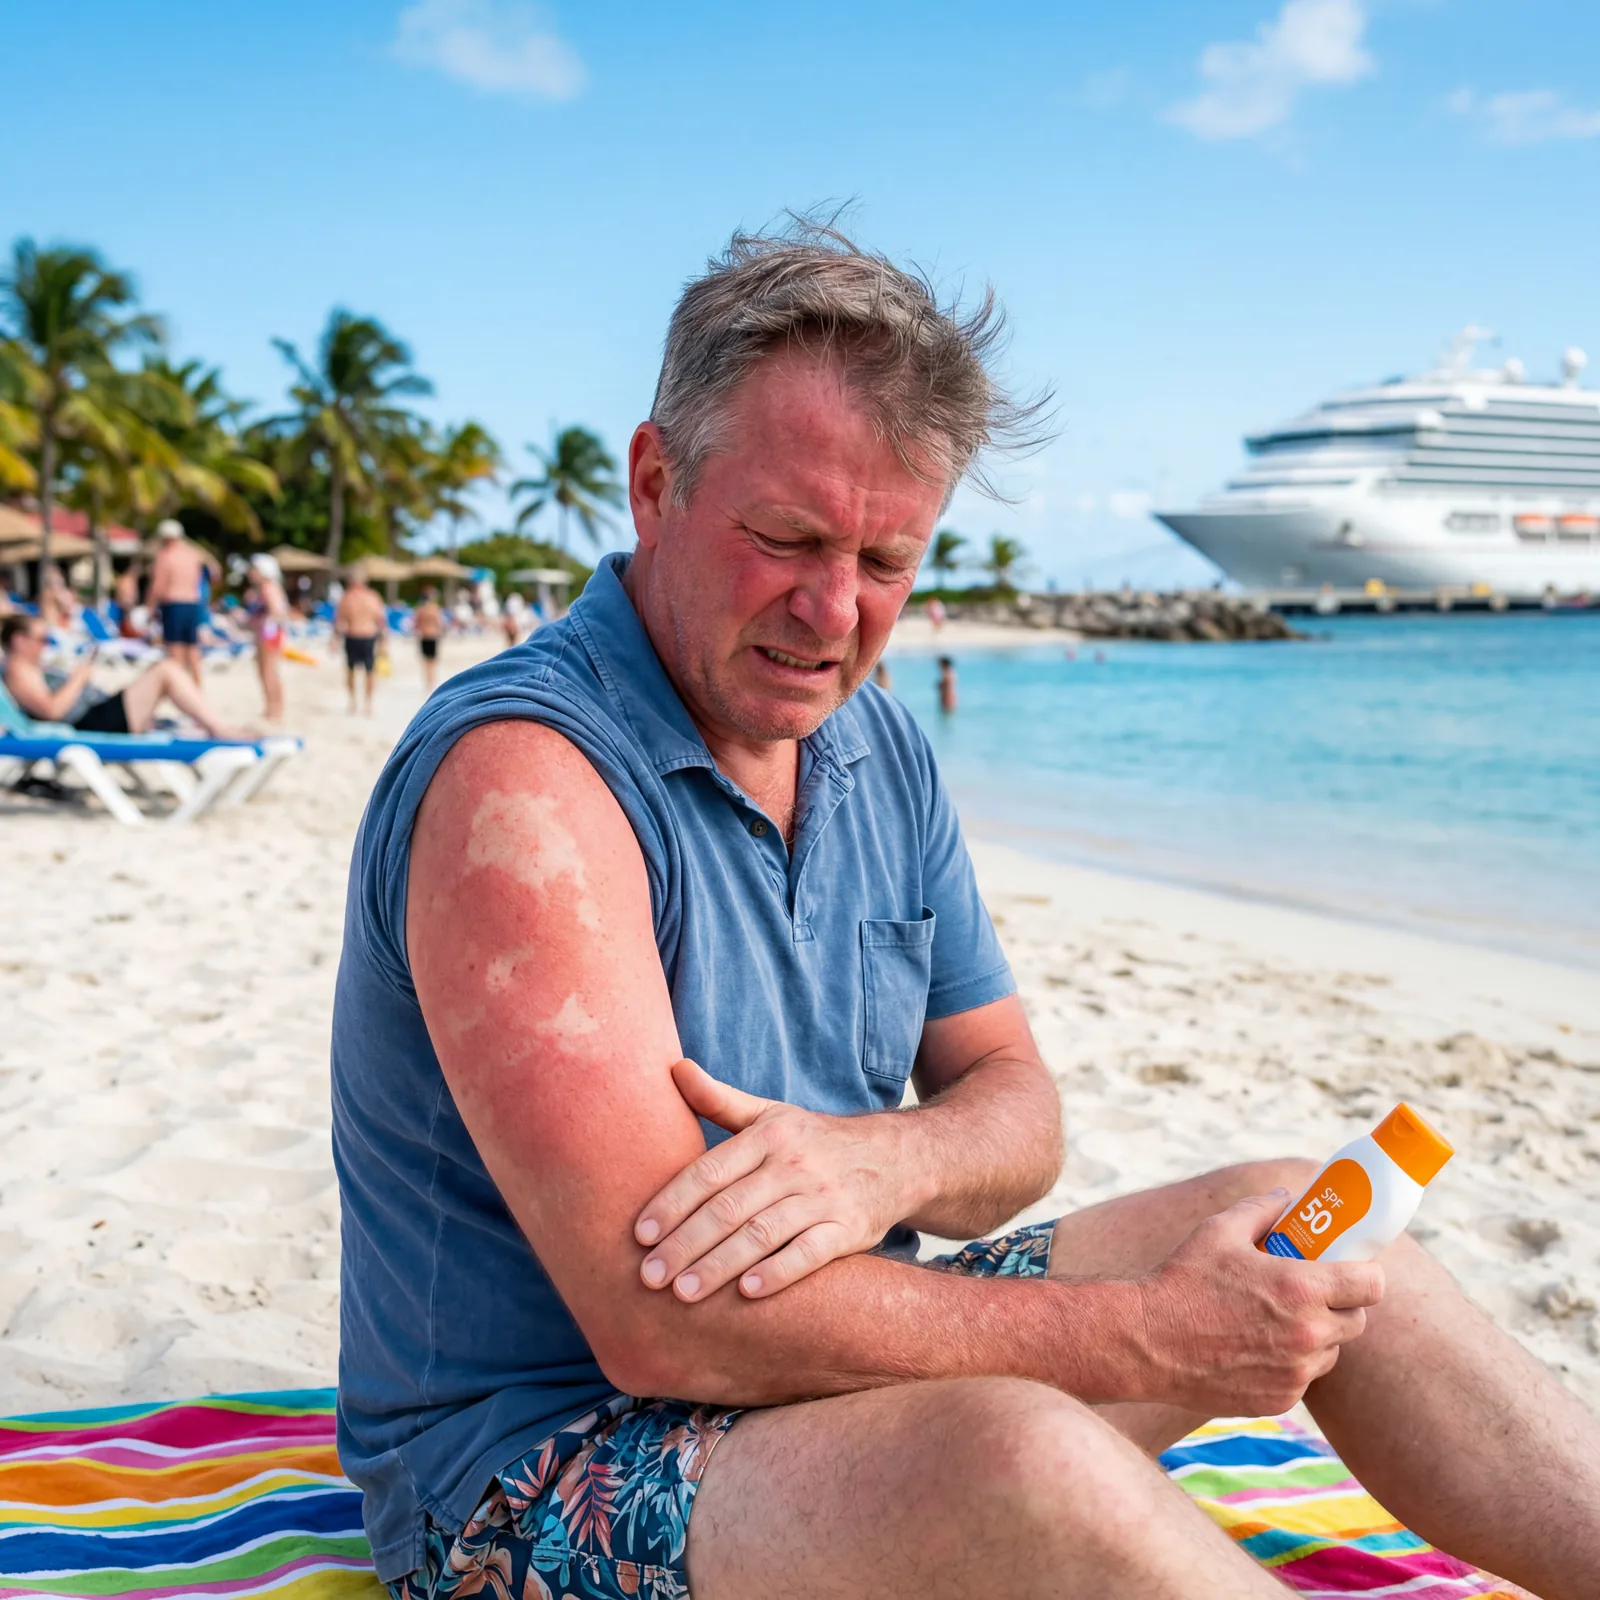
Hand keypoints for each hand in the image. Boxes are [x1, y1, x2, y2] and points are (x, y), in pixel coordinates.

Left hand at [634, 1059, 921, 1301]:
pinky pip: (810, 1252)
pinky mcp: (850, 1228)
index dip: (672, 1202)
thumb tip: (673, 1067)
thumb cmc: (813, 1141)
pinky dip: (779, 1272)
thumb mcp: (770, 1114)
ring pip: (762, 1233)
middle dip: (685, 1244)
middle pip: (729, 1207)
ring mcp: (823, 1197)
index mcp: (769, 1135)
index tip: (640, 1235)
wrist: (894, 1159)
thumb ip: (718, 1099)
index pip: (709, 1171)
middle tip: (649, 1276)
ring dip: (719, 1265)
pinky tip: (747, 1293)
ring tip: (684, 1293)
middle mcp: (794, 1164)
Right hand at [1133, 1189, 1384, 1415]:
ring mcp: (1296, 1373)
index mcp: (1301, 1288)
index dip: (1364, 1274)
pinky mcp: (1280, 1400)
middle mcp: (1307, 1334)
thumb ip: (1261, 1209)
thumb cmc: (1183, 1281)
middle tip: (1309, 1294)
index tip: (1349, 1269)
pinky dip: (1289, 1364)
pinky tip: (1255, 1348)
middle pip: (1357, 1321)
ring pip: (1330, 1352)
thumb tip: (1287, 1197)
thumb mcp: (1219, 1231)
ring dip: (1315, 1337)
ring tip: (1275, 1321)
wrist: (1147, 1342)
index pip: (1371, 1285)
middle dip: (1339, 1305)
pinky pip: (1302, 1379)